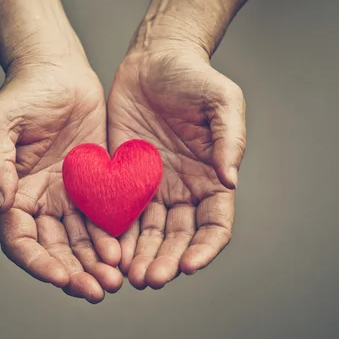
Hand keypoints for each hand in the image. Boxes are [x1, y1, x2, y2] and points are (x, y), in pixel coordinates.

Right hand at [0, 63, 121, 302]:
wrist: (60, 72)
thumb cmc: (24, 92)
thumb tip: (1, 200)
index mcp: (14, 192)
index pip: (20, 239)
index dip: (37, 262)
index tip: (60, 277)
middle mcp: (42, 201)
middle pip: (55, 249)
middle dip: (74, 273)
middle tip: (97, 290)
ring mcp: (70, 195)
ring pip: (82, 241)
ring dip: (96, 263)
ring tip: (115, 279)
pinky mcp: (97, 184)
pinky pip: (105, 217)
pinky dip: (114, 238)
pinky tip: (126, 251)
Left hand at [108, 45, 245, 288]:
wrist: (154, 59)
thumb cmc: (194, 76)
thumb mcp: (221, 100)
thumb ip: (229, 139)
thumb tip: (231, 180)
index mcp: (212, 177)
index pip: (214, 225)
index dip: (205, 248)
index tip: (190, 265)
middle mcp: (184, 189)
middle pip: (179, 238)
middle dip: (167, 260)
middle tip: (150, 278)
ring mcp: (153, 186)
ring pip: (149, 233)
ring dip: (141, 256)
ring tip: (128, 275)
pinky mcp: (124, 178)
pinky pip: (120, 212)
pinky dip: (116, 235)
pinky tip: (108, 250)